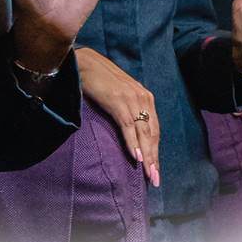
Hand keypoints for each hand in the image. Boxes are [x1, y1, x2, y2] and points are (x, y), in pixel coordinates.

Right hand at [76, 47, 159, 186]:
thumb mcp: (120, 94)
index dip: (155, 151)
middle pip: (152, 134)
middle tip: (155, 179)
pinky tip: (136, 156)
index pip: (154, 129)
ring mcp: (131, 99)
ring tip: (149, 174)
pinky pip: (128, 126)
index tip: (155, 169)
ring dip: (147, 155)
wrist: (85, 62)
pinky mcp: (118, 101)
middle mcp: (142, 98)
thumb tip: (132, 130)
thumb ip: (129, 109)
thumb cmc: (101, 79)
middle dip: (154, 158)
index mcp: (145, 97)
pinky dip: (132, 142)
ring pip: (143, 133)